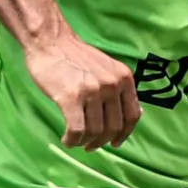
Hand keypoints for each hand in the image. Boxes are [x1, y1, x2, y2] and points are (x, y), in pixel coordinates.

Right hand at [23, 30, 139, 148]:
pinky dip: (72, 140)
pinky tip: (66, 139)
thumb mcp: (107, 68)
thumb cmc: (76, 57)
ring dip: (85, 142)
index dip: (124, 134)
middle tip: (90, 145)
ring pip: (95, 132)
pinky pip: (76, 130)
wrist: (50, 41)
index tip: (115, 143)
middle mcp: (111, 84)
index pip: (133, 115)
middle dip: (102, 141)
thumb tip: (138, 114)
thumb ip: (120, 89)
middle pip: (113, 127)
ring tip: (76, 141)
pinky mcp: (71, 98)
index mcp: (124, 78)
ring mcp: (92, 91)